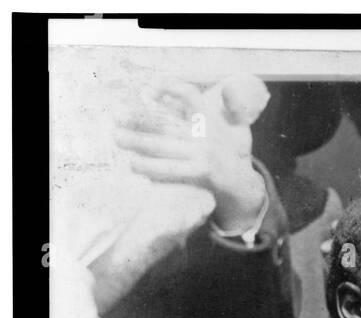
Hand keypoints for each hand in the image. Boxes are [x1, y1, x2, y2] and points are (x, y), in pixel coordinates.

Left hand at [114, 80, 265, 230]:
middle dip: (140, 119)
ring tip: (118, 139)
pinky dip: (153, 168)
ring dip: (139, 144)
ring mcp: (203, 156)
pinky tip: (135, 164)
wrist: (244, 186)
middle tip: (116, 116)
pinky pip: (172, 171)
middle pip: (167, 123)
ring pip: (165, 148)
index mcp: (212, 120)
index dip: (169, 87)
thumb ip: (234, 107)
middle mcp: (206, 136)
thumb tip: (229, 87)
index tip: (149, 89)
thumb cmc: (237, 154)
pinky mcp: (201, 174)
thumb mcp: (240, 128)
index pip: (189, 94)